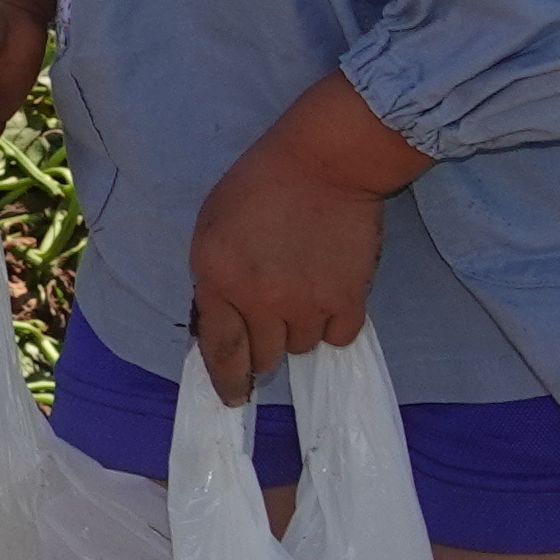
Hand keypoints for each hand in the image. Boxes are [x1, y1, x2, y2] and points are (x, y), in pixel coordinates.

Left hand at [186, 75, 427, 403]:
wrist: (323, 163)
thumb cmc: (258, 187)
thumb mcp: (211, 230)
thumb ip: (213, 280)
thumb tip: (221, 322)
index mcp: (218, 281)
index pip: (220, 351)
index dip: (226, 380)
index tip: (232, 396)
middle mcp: (260, 300)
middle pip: (263, 358)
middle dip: (262, 349)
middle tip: (269, 324)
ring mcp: (306, 303)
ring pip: (300, 347)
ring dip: (298, 331)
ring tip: (300, 293)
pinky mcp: (348, 298)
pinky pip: (339, 336)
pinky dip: (333, 325)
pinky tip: (329, 296)